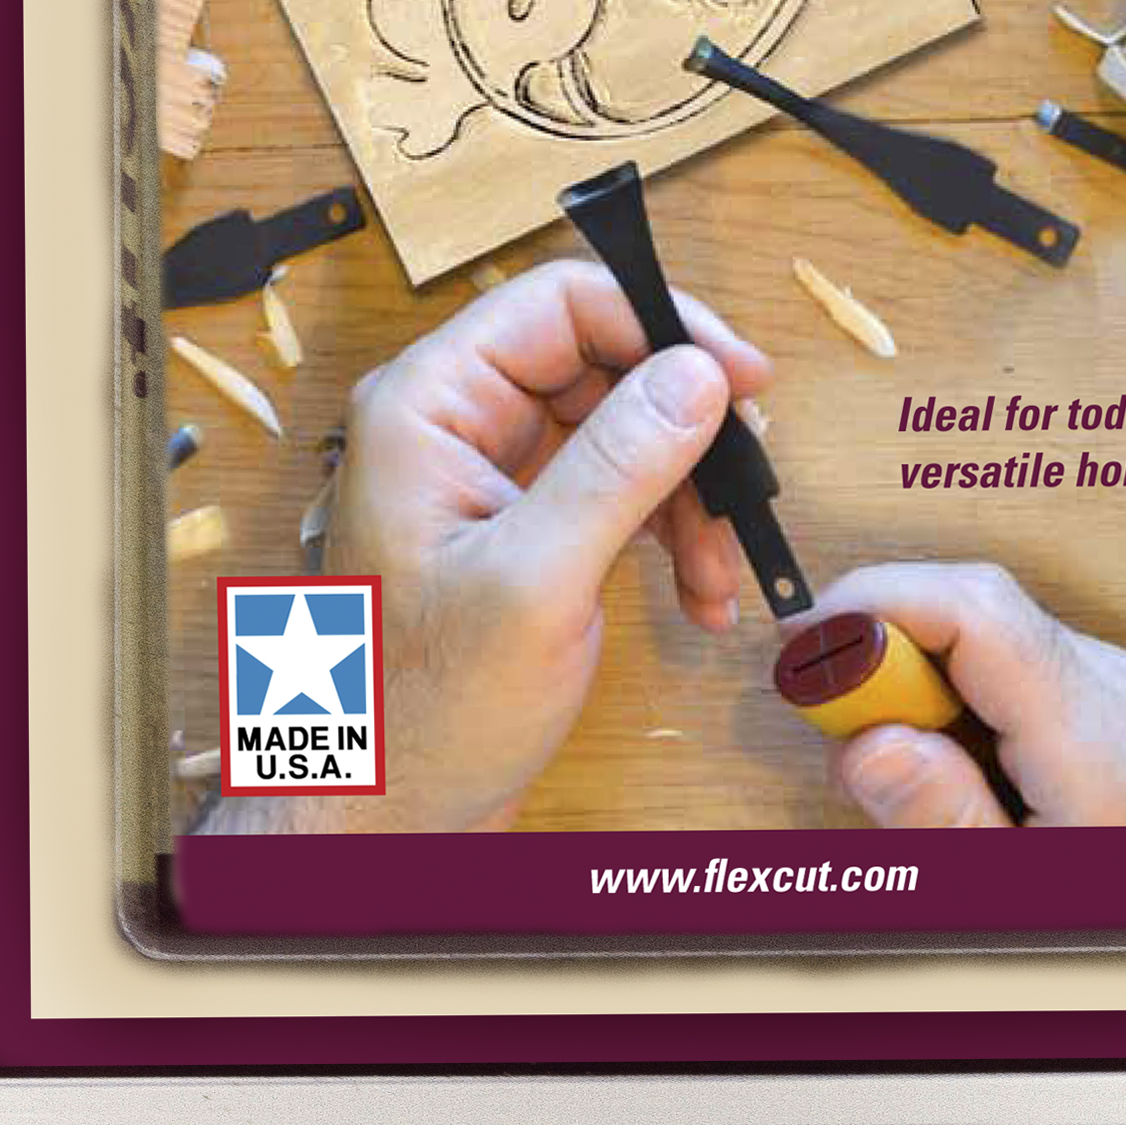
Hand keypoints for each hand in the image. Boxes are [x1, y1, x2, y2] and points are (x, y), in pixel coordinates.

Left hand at [312, 258, 769, 830]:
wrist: (381, 822)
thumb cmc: (417, 714)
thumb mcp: (535, 582)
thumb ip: (619, 468)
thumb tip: (698, 372)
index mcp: (428, 405)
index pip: (560, 303)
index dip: (662, 324)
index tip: (742, 378)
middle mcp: (453, 423)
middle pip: (600, 362)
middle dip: (683, 427)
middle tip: (744, 484)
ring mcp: (485, 475)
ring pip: (620, 429)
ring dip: (684, 494)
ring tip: (715, 570)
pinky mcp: (518, 527)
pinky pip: (613, 491)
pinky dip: (666, 533)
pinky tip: (697, 593)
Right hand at [810, 562, 1125, 828]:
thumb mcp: (1033, 908)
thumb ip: (947, 821)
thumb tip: (867, 744)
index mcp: (1108, 751)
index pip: (977, 611)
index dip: (879, 600)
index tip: (813, 636)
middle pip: (987, 618)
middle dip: (900, 654)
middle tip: (853, 730)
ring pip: (1019, 644)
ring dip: (953, 684)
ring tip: (939, 775)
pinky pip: (1057, 667)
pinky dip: (1003, 699)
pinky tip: (999, 772)